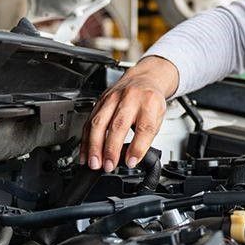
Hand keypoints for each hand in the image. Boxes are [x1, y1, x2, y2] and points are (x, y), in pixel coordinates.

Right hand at [79, 56, 178, 171]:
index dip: (137, 147)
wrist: (144, 78)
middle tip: (108, 166)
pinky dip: (86, 140)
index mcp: (150, 102)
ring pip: (99, 123)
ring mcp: (113, 98)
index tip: (130, 162)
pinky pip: (89, 121)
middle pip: (118, 125)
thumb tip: (132, 158)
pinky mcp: (100, 100)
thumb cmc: (151, 100)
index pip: (144, 127)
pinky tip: (85, 153)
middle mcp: (130, 98)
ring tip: (94, 163)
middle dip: (110, 149)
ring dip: (94, 146)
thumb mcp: (158, 117)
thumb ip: (146, 137)